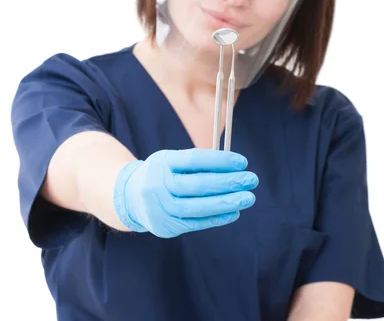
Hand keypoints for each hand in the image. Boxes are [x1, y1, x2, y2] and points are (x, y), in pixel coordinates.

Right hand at [114, 148, 258, 237]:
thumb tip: (232, 167)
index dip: (220, 161)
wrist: (130, 198)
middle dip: (228, 182)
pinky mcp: (166, 226)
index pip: (194, 159)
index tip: (242, 162)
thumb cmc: (160, 174)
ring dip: (226, 203)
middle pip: (198, 185)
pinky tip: (234, 212)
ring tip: (248, 198)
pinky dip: (217, 218)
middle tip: (251, 180)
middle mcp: (158, 185)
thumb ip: (197, 164)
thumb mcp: (171, 160)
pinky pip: (195, 223)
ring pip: (198, 207)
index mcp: (162, 162)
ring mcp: (161, 208)